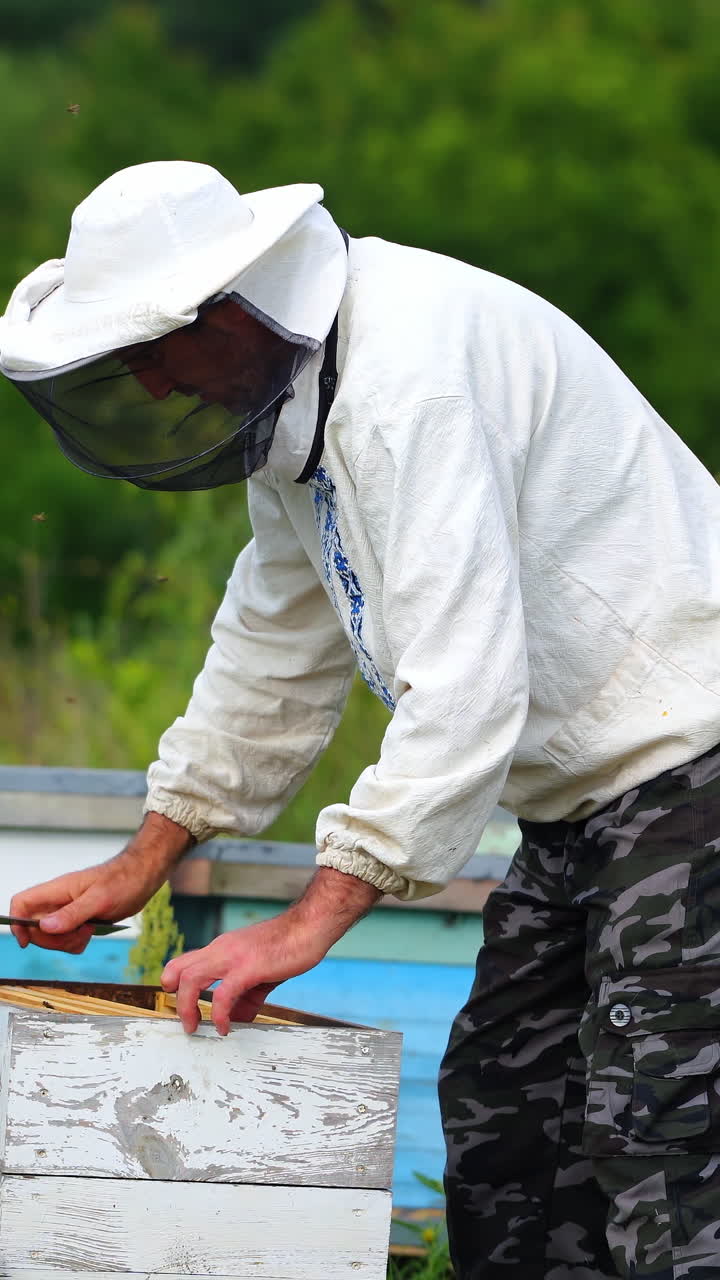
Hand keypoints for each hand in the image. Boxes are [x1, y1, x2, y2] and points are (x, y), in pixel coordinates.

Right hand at [10, 811, 191, 953]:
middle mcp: (59, 900)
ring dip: (67, 942)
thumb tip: (44, 927)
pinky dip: (77, 943)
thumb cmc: (124, 879)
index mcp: (58, 889)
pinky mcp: (80, 920)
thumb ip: (72, 913)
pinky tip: (92, 933)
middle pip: (35, 927)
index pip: (22, 903)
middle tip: (77, 933)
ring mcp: (69, 910)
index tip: (27, 941)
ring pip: (52, 936)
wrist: (145, 876)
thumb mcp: (100, 899)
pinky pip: (68, 939)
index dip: (18, 922)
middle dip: (53, 939)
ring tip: (89, 931)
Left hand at [161, 866, 381, 1034]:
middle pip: (179, 970)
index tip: (179, 1004)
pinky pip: (224, 994)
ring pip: (191, 979)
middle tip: (185, 1022)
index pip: (185, 962)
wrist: (310, 927)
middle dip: (175, 999)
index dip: (174, 983)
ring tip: (194, 1026)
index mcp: (223, 948)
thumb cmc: (289, 945)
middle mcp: (222, 949)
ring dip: (187, 1007)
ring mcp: (233, 957)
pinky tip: (224, 1027)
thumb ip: (245, 996)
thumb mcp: (261, 973)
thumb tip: (235, 1019)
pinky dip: (219, 1014)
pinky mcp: (249, 968)